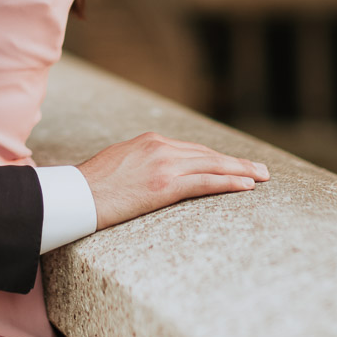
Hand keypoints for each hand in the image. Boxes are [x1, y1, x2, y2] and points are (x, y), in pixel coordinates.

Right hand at [76, 132, 269, 229]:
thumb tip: (151, 175)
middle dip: (236, 163)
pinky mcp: (164, 185)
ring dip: (241, 172)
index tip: (233, 165)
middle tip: (260, 170)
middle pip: (208, 154)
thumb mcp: (118, 163)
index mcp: (150, 141)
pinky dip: (229, 182)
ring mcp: (163, 164)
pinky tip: (246, 186)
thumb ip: (140, 163)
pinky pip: (205, 182)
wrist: (75, 196)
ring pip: (212, 165)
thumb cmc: (90, 186)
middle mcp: (160, 147)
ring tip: (261, 178)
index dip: (216, 159)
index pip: (192, 150)